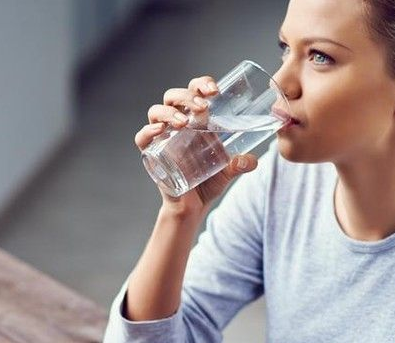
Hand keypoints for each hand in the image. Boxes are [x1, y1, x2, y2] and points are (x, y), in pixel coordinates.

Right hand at [135, 76, 257, 217]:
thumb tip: (253, 160)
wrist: (193, 206)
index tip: (215, 90)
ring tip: (184, 122)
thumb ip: (240, 164)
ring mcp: (162, 137)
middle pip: (173, 96)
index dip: (201, 84)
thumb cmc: (208, 181)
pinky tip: (159, 131)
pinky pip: (142, 138)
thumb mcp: (228, 171)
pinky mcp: (152, 154)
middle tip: (203, 107)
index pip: (194, 91)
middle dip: (187, 96)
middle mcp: (177, 124)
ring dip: (170, 112)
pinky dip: (147, 131)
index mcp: (196, 120)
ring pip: (156, 111)